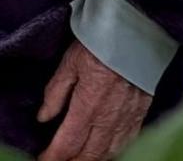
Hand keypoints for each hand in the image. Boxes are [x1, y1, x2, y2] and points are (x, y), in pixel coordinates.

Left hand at [36, 40, 151, 160]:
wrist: (135, 35)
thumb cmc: (98, 45)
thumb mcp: (68, 64)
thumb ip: (55, 94)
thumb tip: (43, 118)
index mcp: (87, 107)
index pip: (67, 144)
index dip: (53, 157)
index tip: (42, 160)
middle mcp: (109, 119)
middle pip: (88, 155)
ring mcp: (127, 120)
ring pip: (108, 153)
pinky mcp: (139, 115)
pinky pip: (126, 144)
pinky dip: (113, 153)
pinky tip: (104, 154)